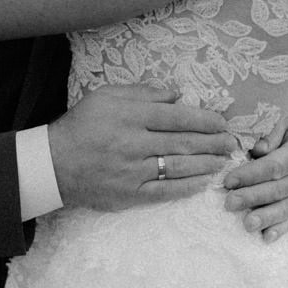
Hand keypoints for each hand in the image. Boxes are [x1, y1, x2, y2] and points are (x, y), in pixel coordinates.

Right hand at [49, 87, 235, 211]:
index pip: (178, 117)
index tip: (222, 122)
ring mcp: (134, 171)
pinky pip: (165, 191)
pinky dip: (187, 187)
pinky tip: (203, 182)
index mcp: (132, 116)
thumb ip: (143, 93)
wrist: (55, 164)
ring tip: (224, 162)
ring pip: (179, 167)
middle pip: (184, 142)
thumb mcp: (107, 96)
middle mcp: (135, 143)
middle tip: (232, 143)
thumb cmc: (81, 126)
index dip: (205, 120)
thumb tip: (176, 95)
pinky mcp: (130, 194)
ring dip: (206, 164)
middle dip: (213, 142)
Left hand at [222, 110, 287, 242]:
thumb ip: (272, 134)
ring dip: (265, 218)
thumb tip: (257, 151)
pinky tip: (265, 238)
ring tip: (246, 225)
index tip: (229, 180)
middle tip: (229, 203)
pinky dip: (279, 230)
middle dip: (252, 197)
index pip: (275, 166)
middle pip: (277, 190)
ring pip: (284, 208)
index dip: (252, 174)